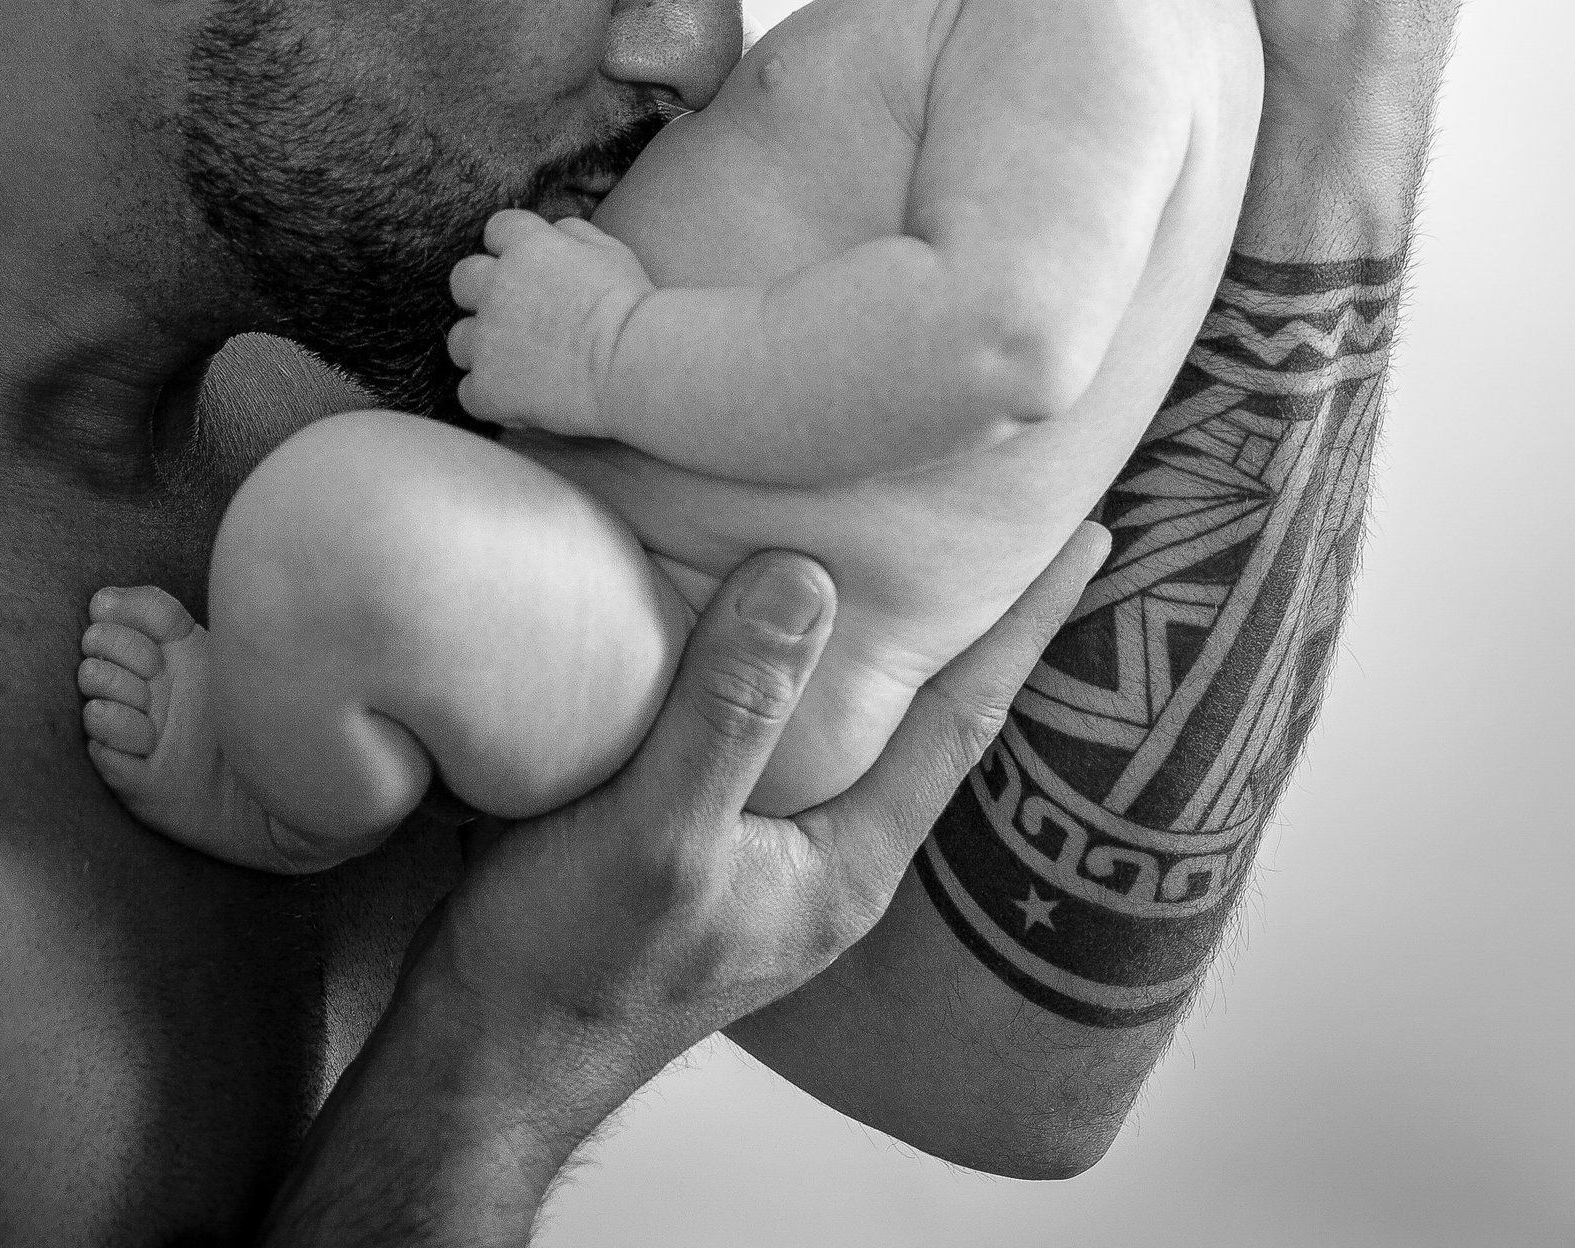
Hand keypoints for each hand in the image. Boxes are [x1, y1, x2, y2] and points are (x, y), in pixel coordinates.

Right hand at [264, 526, 1109, 1241]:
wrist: (481, 1054)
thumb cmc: (570, 967)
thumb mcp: (656, 833)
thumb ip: (730, 713)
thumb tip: (807, 579)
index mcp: (847, 863)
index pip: (967, 717)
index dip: (1028, 622)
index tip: (1092, 534)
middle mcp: (827, 853)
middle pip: (931, 714)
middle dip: (983, 622)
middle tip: (1026, 520)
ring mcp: (769, 847)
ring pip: (858, 717)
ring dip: (893, 636)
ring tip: (928, 549)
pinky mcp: (706, 831)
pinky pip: (783, 722)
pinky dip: (807, 659)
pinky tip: (788, 616)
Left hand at [448, 208, 652, 432]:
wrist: (633, 363)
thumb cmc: (632, 307)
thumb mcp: (611, 251)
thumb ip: (575, 233)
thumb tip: (556, 229)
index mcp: (526, 247)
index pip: (497, 229)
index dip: (510, 246)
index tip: (529, 266)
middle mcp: (495, 287)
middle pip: (462, 279)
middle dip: (481, 293)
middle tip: (514, 315)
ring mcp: (486, 340)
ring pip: (459, 341)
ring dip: (483, 349)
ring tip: (519, 364)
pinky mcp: (487, 387)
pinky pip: (470, 393)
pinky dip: (492, 397)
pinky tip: (522, 400)